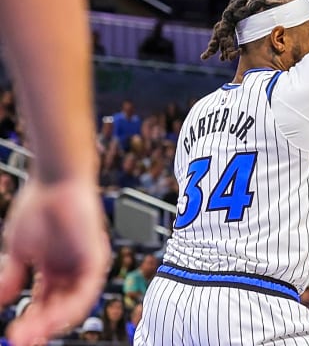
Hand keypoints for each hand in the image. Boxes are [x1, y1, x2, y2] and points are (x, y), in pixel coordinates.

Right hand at [0, 181, 109, 345]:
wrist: (54, 181)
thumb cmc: (37, 208)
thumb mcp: (18, 251)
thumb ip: (12, 277)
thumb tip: (2, 303)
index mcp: (55, 268)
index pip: (45, 302)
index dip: (30, 320)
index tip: (13, 337)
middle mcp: (72, 269)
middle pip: (59, 307)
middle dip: (39, 327)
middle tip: (19, 342)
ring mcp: (86, 263)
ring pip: (73, 304)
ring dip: (52, 322)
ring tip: (31, 335)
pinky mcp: (97, 257)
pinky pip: (87, 289)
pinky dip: (70, 306)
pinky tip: (51, 318)